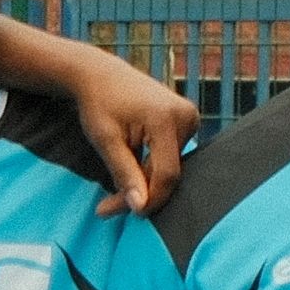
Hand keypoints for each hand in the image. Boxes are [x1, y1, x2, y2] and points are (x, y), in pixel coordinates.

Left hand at [0, 26, 198, 212]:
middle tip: (106, 208)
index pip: (166, 174)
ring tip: (113, 189)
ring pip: (169, 168)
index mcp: (166, 118)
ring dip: (143, 182)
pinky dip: (149, 169)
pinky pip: (170, 156)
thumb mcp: (106, 141)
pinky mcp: (187, 121)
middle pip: (168, 172)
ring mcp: (190, 117)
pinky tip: (129, 171)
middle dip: (140, 193)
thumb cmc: (99, 104)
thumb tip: (140, 207)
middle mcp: (186, 116)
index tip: (123, 213)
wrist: (101, 75)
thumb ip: (124, 173)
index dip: (148, 199)